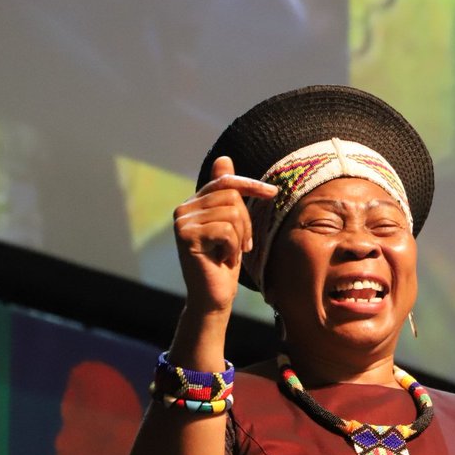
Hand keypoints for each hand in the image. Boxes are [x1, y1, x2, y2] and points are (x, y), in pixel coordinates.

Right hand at [173, 156, 276, 313]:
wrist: (213, 297)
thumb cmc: (225, 263)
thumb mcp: (232, 225)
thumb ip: (227, 195)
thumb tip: (224, 158)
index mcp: (194, 204)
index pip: (226, 182)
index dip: (250, 185)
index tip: (272, 193)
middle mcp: (183, 209)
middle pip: (232, 197)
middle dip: (246, 223)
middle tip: (241, 246)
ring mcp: (182, 221)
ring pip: (232, 213)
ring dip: (240, 238)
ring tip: (229, 253)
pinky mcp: (185, 235)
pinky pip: (226, 229)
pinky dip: (233, 247)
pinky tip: (222, 259)